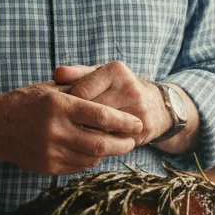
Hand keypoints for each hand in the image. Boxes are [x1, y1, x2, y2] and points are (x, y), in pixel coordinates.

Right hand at [0, 81, 143, 174]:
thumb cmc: (27, 102)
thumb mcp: (52, 88)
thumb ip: (81, 91)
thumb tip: (114, 96)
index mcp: (59, 106)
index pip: (101, 116)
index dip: (124, 121)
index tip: (137, 122)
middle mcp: (55, 130)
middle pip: (101, 143)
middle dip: (122, 143)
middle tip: (133, 139)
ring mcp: (51, 151)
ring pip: (92, 158)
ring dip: (109, 153)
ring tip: (118, 146)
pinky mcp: (47, 167)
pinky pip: (79, 167)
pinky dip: (92, 160)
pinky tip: (96, 153)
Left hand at [54, 62, 170, 145]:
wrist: (157, 106)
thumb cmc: (118, 89)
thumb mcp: (101, 76)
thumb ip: (78, 74)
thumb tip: (57, 74)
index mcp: (116, 71)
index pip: (81, 91)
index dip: (67, 105)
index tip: (61, 112)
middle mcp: (130, 88)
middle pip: (91, 111)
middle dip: (76, 121)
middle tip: (64, 128)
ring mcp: (138, 110)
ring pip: (101, 129)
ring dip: (87, 134)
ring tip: (76, 136)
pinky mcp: (143, 129)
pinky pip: (113, 141)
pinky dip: (100, 143)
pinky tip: (92, 143)